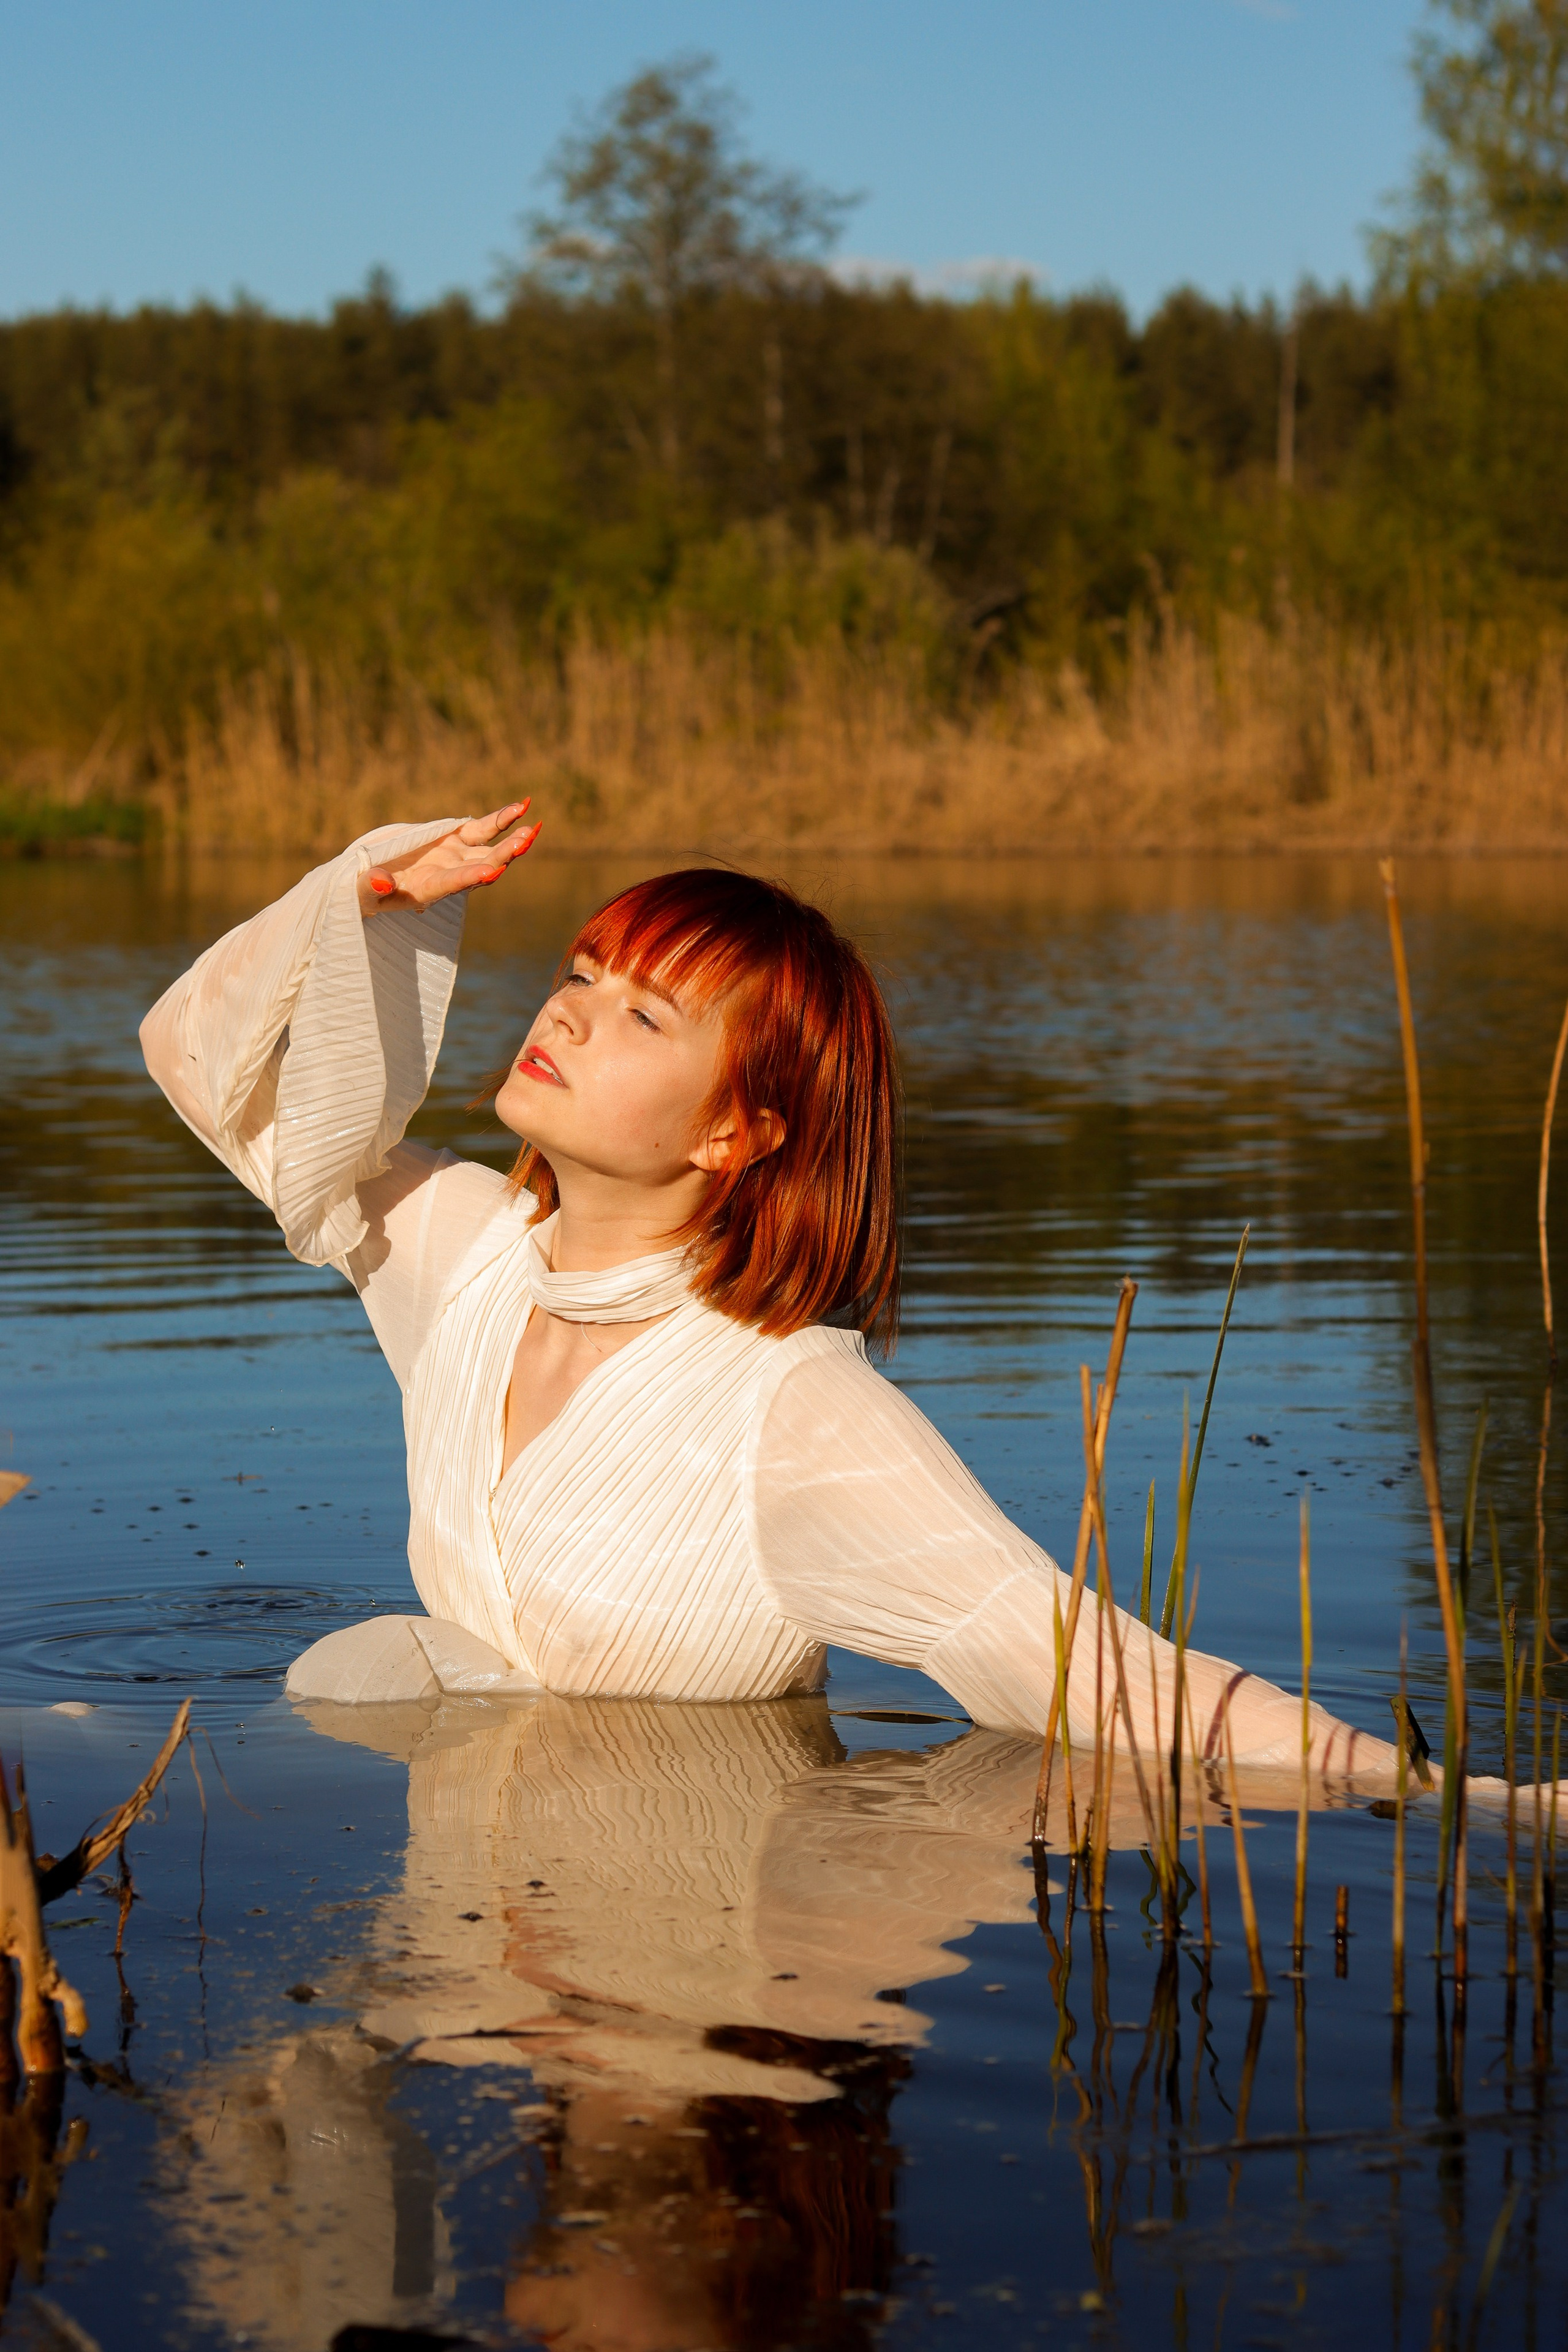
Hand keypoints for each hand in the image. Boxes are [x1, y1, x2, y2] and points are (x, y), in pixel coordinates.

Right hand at [357, 803, 540, 918]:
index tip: (490, 872)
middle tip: (523, 843)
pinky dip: (501, 820)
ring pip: (489, 851)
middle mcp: (448, 876)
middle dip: (503, 856)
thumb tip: (382, 883)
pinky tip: (521, 807)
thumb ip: (371, 886)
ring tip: (532, 829)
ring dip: (511, 842)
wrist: (372, 876)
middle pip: (481, 868)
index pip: (451, 885)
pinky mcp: (457, 840)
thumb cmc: (363, 889)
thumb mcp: (361, 889)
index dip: (469, 878)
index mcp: (427, 891)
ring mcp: (456, 857)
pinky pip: (484, 829)